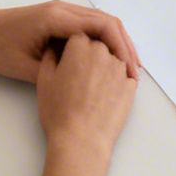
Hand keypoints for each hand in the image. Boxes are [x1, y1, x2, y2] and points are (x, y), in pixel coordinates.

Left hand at [0, 0, 140, 83]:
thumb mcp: (24, 68)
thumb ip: (56, 71)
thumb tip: (86, 79)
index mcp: (56, 18)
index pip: (100, 26)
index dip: (119, 48)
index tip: (128, 70)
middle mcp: (63, 9)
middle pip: (107, 21)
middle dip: (125, 45)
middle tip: (135, 71)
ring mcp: (62, 11)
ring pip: (102, 21)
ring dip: (117, 42)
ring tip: (127, 66)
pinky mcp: (60, 17)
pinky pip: (90, 25)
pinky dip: (104, 40)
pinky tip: (108, 59)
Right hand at [35, 34, 137, 153]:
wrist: (81, 139)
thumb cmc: (59, 112)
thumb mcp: (44, 81)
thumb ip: (50, 57)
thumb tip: (55, 48)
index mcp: (81, 47)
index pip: (78, 36)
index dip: (71, 47)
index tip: (66, 60)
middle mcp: (104, 53)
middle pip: (97, 45)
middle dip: (89, 56)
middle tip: (78, 77)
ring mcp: (120, 69)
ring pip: (112, 60)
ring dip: (104, 68)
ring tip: (91, 89)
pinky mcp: (131, 85)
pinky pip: (124, 76)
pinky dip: (116, 82)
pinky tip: (105, 96)